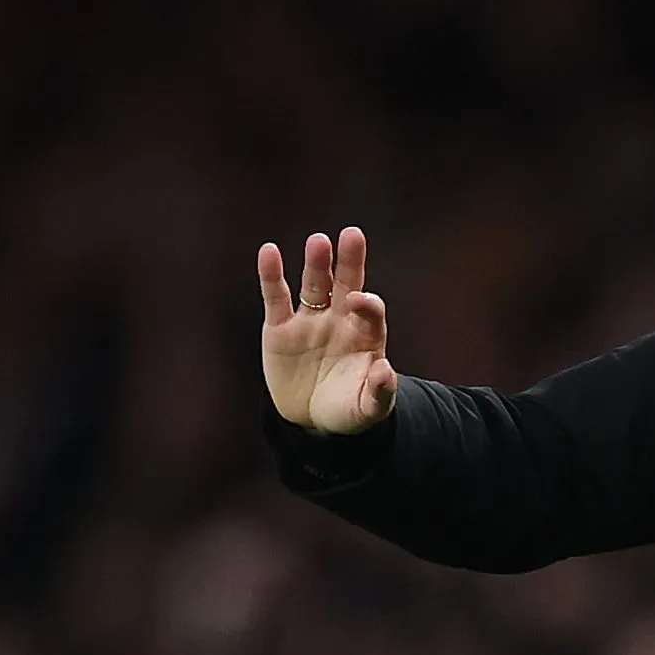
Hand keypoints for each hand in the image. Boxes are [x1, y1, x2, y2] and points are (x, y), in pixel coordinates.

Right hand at [258, 226, 397, 434]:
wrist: (312, 420)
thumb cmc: (347, 410)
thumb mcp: (367, 408)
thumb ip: (379, 392)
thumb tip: (386, 370)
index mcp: (365, 336)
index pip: (370, 310)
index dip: (366, 303)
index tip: (357, 301)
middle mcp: (340, 321)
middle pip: (346, 284)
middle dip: (350, 261)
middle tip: (352, 234)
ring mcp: (309, 321)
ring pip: (313, 285)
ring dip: (316, 263)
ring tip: (318, 241)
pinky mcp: (279, 328)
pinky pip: (275, 297)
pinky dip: (271, 275)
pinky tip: (268, 251)